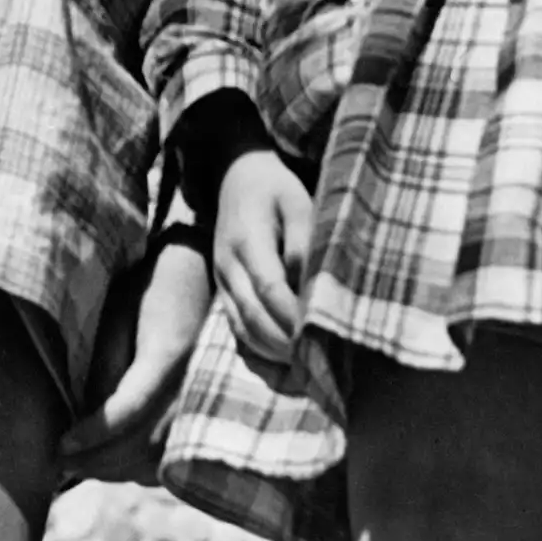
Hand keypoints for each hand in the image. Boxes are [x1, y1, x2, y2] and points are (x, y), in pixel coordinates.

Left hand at [62, 230, 212, 483]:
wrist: (201, 273)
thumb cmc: (152, 289)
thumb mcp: (120, 316)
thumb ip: (107, 367)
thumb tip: (89, 417)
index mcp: (168, 355)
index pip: (127, 410)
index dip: (92, 434)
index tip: (61, 445)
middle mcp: (193, 385)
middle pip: (144, 445)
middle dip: (99, 462)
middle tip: (63, 462)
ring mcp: (207, 401)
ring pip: (161, 459)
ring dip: (119, 470)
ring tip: (84, 464)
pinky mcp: (209, 411)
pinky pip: (177, 456)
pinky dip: (145, 468)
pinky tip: (117, 463)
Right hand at [214, 149, 311, 364]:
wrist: (236, 174)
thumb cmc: (275, 188)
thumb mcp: (298, 202)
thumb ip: (304, 241)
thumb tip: (310, 285)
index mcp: (247, 240)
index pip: (269, 288)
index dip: (293, 317)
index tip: (320, 335)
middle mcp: (228, 264)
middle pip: (253, 315)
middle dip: (284, 343)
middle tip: (316, 362)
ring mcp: (221, 278)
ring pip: (241, 326)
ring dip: (271, 350)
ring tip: (303, 366)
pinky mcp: (222, 287)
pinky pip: (235, 324)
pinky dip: (257, 345)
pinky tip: (281, 356)